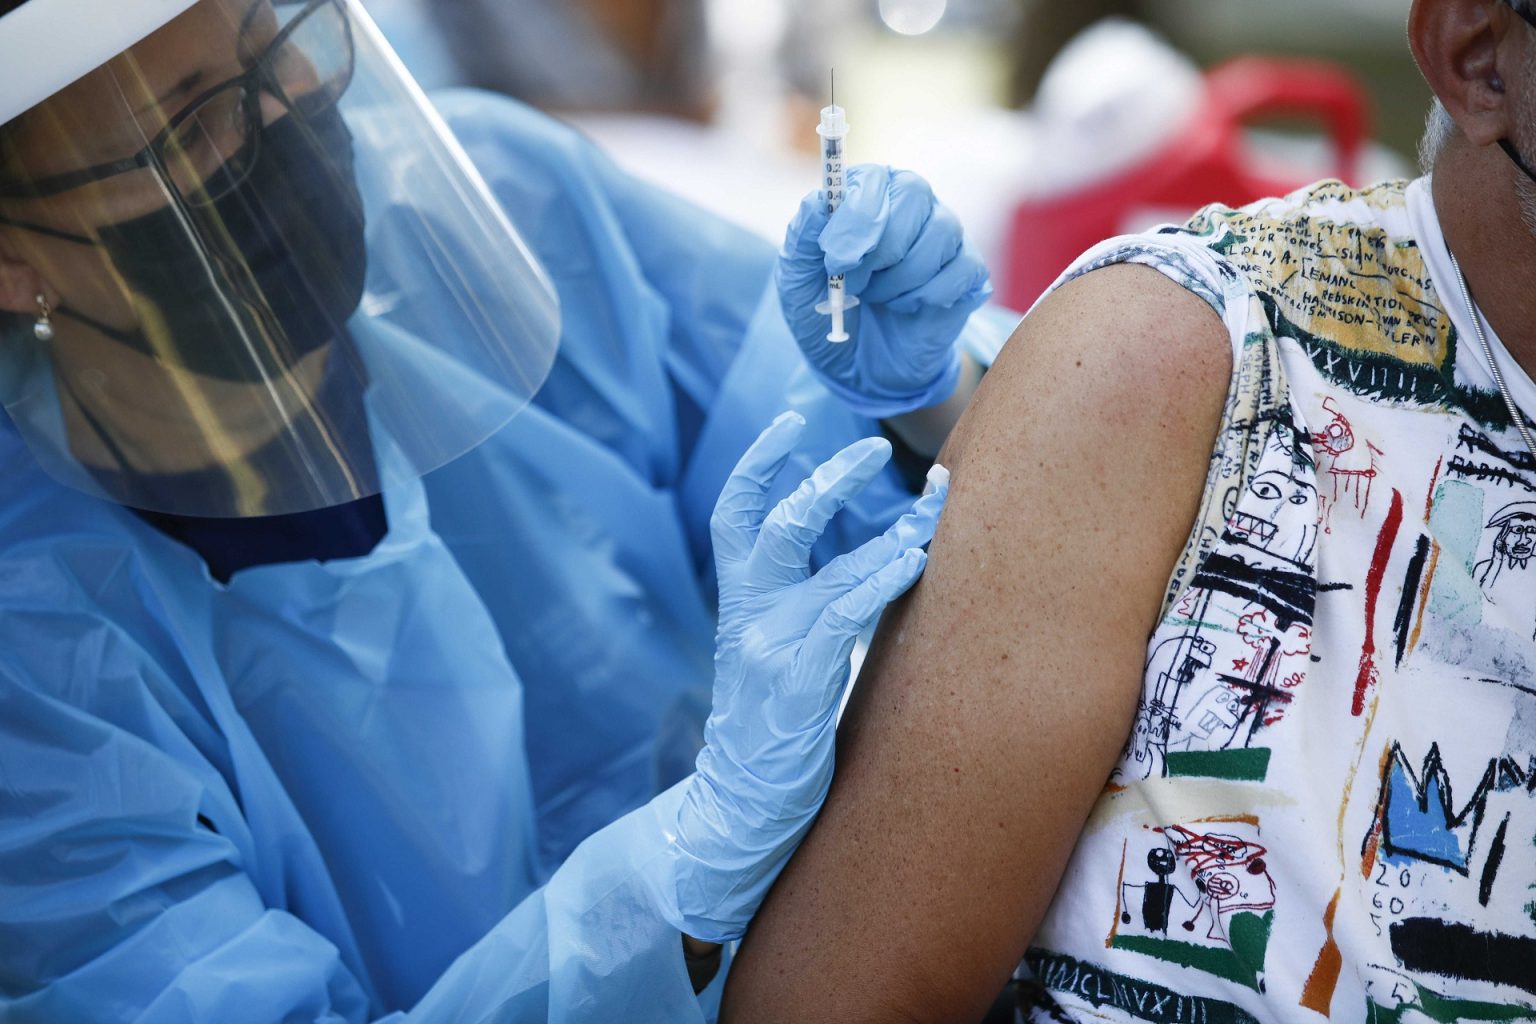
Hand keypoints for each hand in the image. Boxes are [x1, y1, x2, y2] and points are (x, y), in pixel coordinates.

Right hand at [669, 411, 947, 942]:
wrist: (741, 807)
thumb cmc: (772, 735)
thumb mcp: (776, 661)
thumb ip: (803, 611)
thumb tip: (864, 565)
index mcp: (740, 607)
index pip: (734, 516)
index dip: (758, 465)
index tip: (790, 421)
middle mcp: (750, 617)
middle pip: (779, 525)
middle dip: (828, 479)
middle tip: (875, 447)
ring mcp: (772, 647)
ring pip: (828, 567)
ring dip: (888, 531)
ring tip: (933, 504)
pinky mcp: (800, 680)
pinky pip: (843, 612)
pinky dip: (880, 578)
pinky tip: (913, 558)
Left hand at [778, 165, 991, 419]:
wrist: (858, 366)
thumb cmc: (827, 312)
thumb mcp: (797, 279)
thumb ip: (802, 236)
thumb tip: (818, 202)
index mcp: (867, 193)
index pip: (873, 179)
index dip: (856, 217)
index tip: (836, 259)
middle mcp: (911, 203)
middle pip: (914, 192)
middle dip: (880, 247)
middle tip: (856, 284)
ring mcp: (944, 234)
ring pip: (940, 232)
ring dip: (900, 278)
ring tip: (878, 297)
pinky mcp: (968, 270)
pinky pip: (962, 269)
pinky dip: (927, 297)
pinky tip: (907, 307)